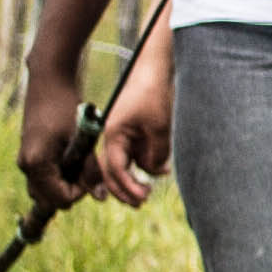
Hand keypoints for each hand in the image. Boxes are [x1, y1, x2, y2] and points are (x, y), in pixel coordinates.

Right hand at [19, 60, 101, 214]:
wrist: (49, 81)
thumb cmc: (67, 107)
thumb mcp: (83, 139)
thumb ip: (91, 169)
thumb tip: (101, 197)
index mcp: (36, 164)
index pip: (61, 200)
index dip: (80, 191)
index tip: (90, 171)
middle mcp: (26, 166)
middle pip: (50, 198)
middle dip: (71, 189)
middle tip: (85, 165)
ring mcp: (25, 160)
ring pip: (45, 189)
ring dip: (65, 182)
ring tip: (79, 159)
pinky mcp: (29, 153)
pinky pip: (43, 177)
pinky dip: (58, 173)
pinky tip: (71, 154)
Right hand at [91, 36, 176, 207]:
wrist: (152, 69)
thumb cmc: (153, 94)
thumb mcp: (160, 126)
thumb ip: (157, 152)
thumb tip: (155, 173)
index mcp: (112, 135)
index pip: (114, 169)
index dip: (127, 187)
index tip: (143, 198)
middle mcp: (111, 136)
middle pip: (112, 171)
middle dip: (124, 189)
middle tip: (141, 202)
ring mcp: (118, 134)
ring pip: (122, 164)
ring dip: (133, 179)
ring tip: (147, 192)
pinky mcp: (128, 131)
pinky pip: (130, 154)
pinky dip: (140, 165)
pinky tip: (157, 170)